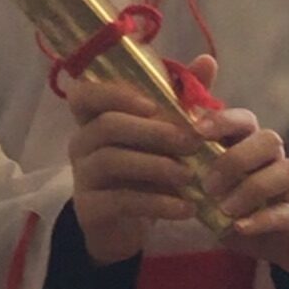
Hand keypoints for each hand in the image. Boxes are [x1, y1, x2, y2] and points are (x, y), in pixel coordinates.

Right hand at [63, 69, 211, 265]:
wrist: (124, 228)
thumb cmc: (144, 171)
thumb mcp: (163, 135)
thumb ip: (182, 99)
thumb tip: (206, 60)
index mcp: (95, 118)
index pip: (84, 93)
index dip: (114, 93)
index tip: (152, 103)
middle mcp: (82, 142)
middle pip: (108, 125)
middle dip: (153, 131)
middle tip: (191, 142)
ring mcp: (82, 175)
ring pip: (112, 160)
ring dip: (155, 165)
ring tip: (189, 176)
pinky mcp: (90, 208)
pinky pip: (121, 200)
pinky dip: (157, 203)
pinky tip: (186, 208)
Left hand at [187, 89, 288, 278]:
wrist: (282, 244)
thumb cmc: (237, 207)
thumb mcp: (207, 188)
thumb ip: (187, 169)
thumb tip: (150, 152)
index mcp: (247, 146)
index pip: (242, 119)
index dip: (221, 120)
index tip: (194, 130)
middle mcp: (273, 160)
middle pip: (268, 138)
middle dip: (235, 158)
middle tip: (207, 184)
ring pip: (286, 169)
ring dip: (250, 188)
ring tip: (223, 208)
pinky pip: (288, 211)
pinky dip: (262, 218)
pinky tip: (239, 227)